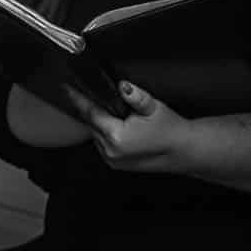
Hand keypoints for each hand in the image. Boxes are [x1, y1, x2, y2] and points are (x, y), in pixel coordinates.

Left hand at [66, 80, 192, 173]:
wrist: (185, 151)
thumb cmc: (171, 129)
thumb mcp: (154, 108)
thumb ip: (135, 96)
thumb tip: (122, 86)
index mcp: (117, 136)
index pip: (91, 113)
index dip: (78, 99)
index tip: (66, 88)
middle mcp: (110, 150)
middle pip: (91, 124)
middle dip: (91, 110)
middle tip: (93, 96)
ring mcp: (112, 160)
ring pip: (95, 134)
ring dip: (98, 123)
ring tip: (111, 113)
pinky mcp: (116, 164)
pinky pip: (102, 144)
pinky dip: (104, 134)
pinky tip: (115, 126)